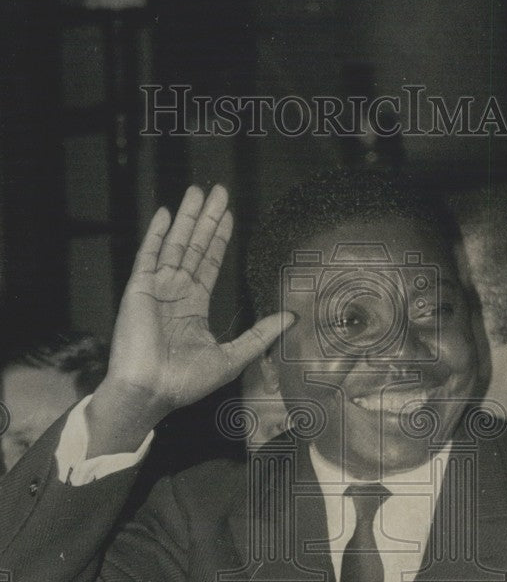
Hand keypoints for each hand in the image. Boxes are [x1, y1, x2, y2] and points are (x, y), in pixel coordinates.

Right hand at [87, 185, 291, 454]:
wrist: (150, 392)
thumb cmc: (186, 382)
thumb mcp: (233, 356)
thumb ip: (260, 334)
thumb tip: (291, 318)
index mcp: (193, 308)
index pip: (210, 264)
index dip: (220, 238)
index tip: (229, 214)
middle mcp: (175, 294)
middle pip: (195, 247)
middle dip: (206, 219)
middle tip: (218, 190)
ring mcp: (156, 290)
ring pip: (175, 245)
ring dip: (186, 218)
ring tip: (197, 191)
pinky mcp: (139, 290)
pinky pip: (148, 256)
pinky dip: (157, 234)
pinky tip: (166, 213)